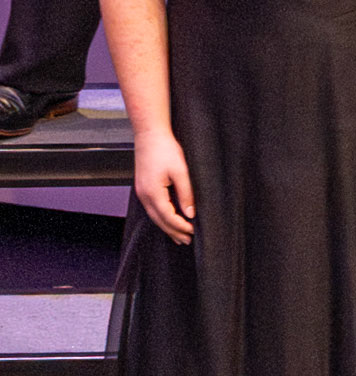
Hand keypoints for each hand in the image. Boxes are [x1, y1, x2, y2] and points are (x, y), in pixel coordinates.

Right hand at [132, 126, 194, 243]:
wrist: (150, 134)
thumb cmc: (165, 149)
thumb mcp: (180, 170)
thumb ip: (186, 193)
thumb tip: (190, 213)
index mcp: (152, 194)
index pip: (168, 217)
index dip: (180, 227)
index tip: (193, 233)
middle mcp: (144, 197)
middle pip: (159, 221)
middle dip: (173, 232)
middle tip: (187, 241)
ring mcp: (142, 193)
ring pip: (155, 216)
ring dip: (167, 226)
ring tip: (179, 235)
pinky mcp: (143, 188)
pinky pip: (152, 208)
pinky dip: (162, 217)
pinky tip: (169, 218)